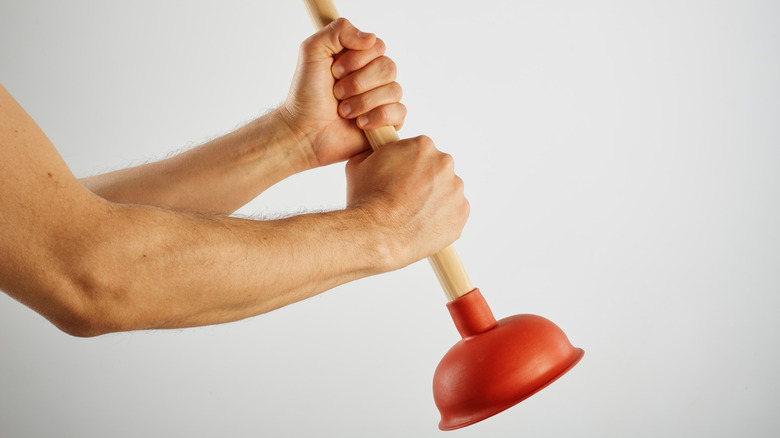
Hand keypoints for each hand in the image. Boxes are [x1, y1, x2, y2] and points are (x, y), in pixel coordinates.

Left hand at [279, 18, 406, 166]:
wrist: (305, 131)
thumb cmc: (306, 94)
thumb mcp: (313, 51)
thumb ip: (338, 30)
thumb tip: (371, 38)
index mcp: (360, 57)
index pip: (378, 46)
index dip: (357, 59)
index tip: (334, 71)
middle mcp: (374, 76)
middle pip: (389, 67)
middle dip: (358, 83)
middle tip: (337, 93)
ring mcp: (383, 99)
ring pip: (394, 91)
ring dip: (363, 102)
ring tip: (343, 112)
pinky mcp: (388, 123)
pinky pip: (399, 113)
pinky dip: (377, 117)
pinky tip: (359, 124)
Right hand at [345, 136, 468, 269]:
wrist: (376, 234)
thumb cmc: (367, 201)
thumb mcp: (360, 163)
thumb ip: (376, 152)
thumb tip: (376, 150)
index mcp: (422, 146)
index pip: (419, 151)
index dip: (408, 166)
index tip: (400, 179)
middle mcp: (444, 163)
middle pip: (436, 170)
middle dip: (424, 181)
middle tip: (405, 198)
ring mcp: (456, 189)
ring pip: (446, 191)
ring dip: (434, 200)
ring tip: (412, 214)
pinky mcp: (461, 213)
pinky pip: (453, 213)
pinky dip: (441, 218)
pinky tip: (422, 224)